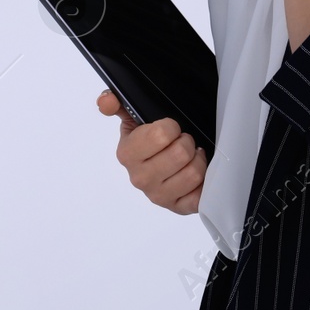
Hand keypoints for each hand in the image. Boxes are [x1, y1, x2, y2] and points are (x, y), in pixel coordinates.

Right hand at [97, 90, 206, 214]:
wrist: (160, 164)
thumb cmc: (148, 141)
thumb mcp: (131, 117)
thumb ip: (115, 102)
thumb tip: (106, 101)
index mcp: (127, 154)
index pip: (160, 135)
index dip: (171, 127)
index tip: (169, 128)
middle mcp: (140, 178)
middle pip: (180, 153)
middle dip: (186, 142)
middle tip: (181, 142)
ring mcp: (158, 196)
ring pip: (193, 173)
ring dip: (197, 160)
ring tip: (189, 157)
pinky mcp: (177, 208)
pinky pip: (200, 196)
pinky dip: (203, 183)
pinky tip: (192, 174)